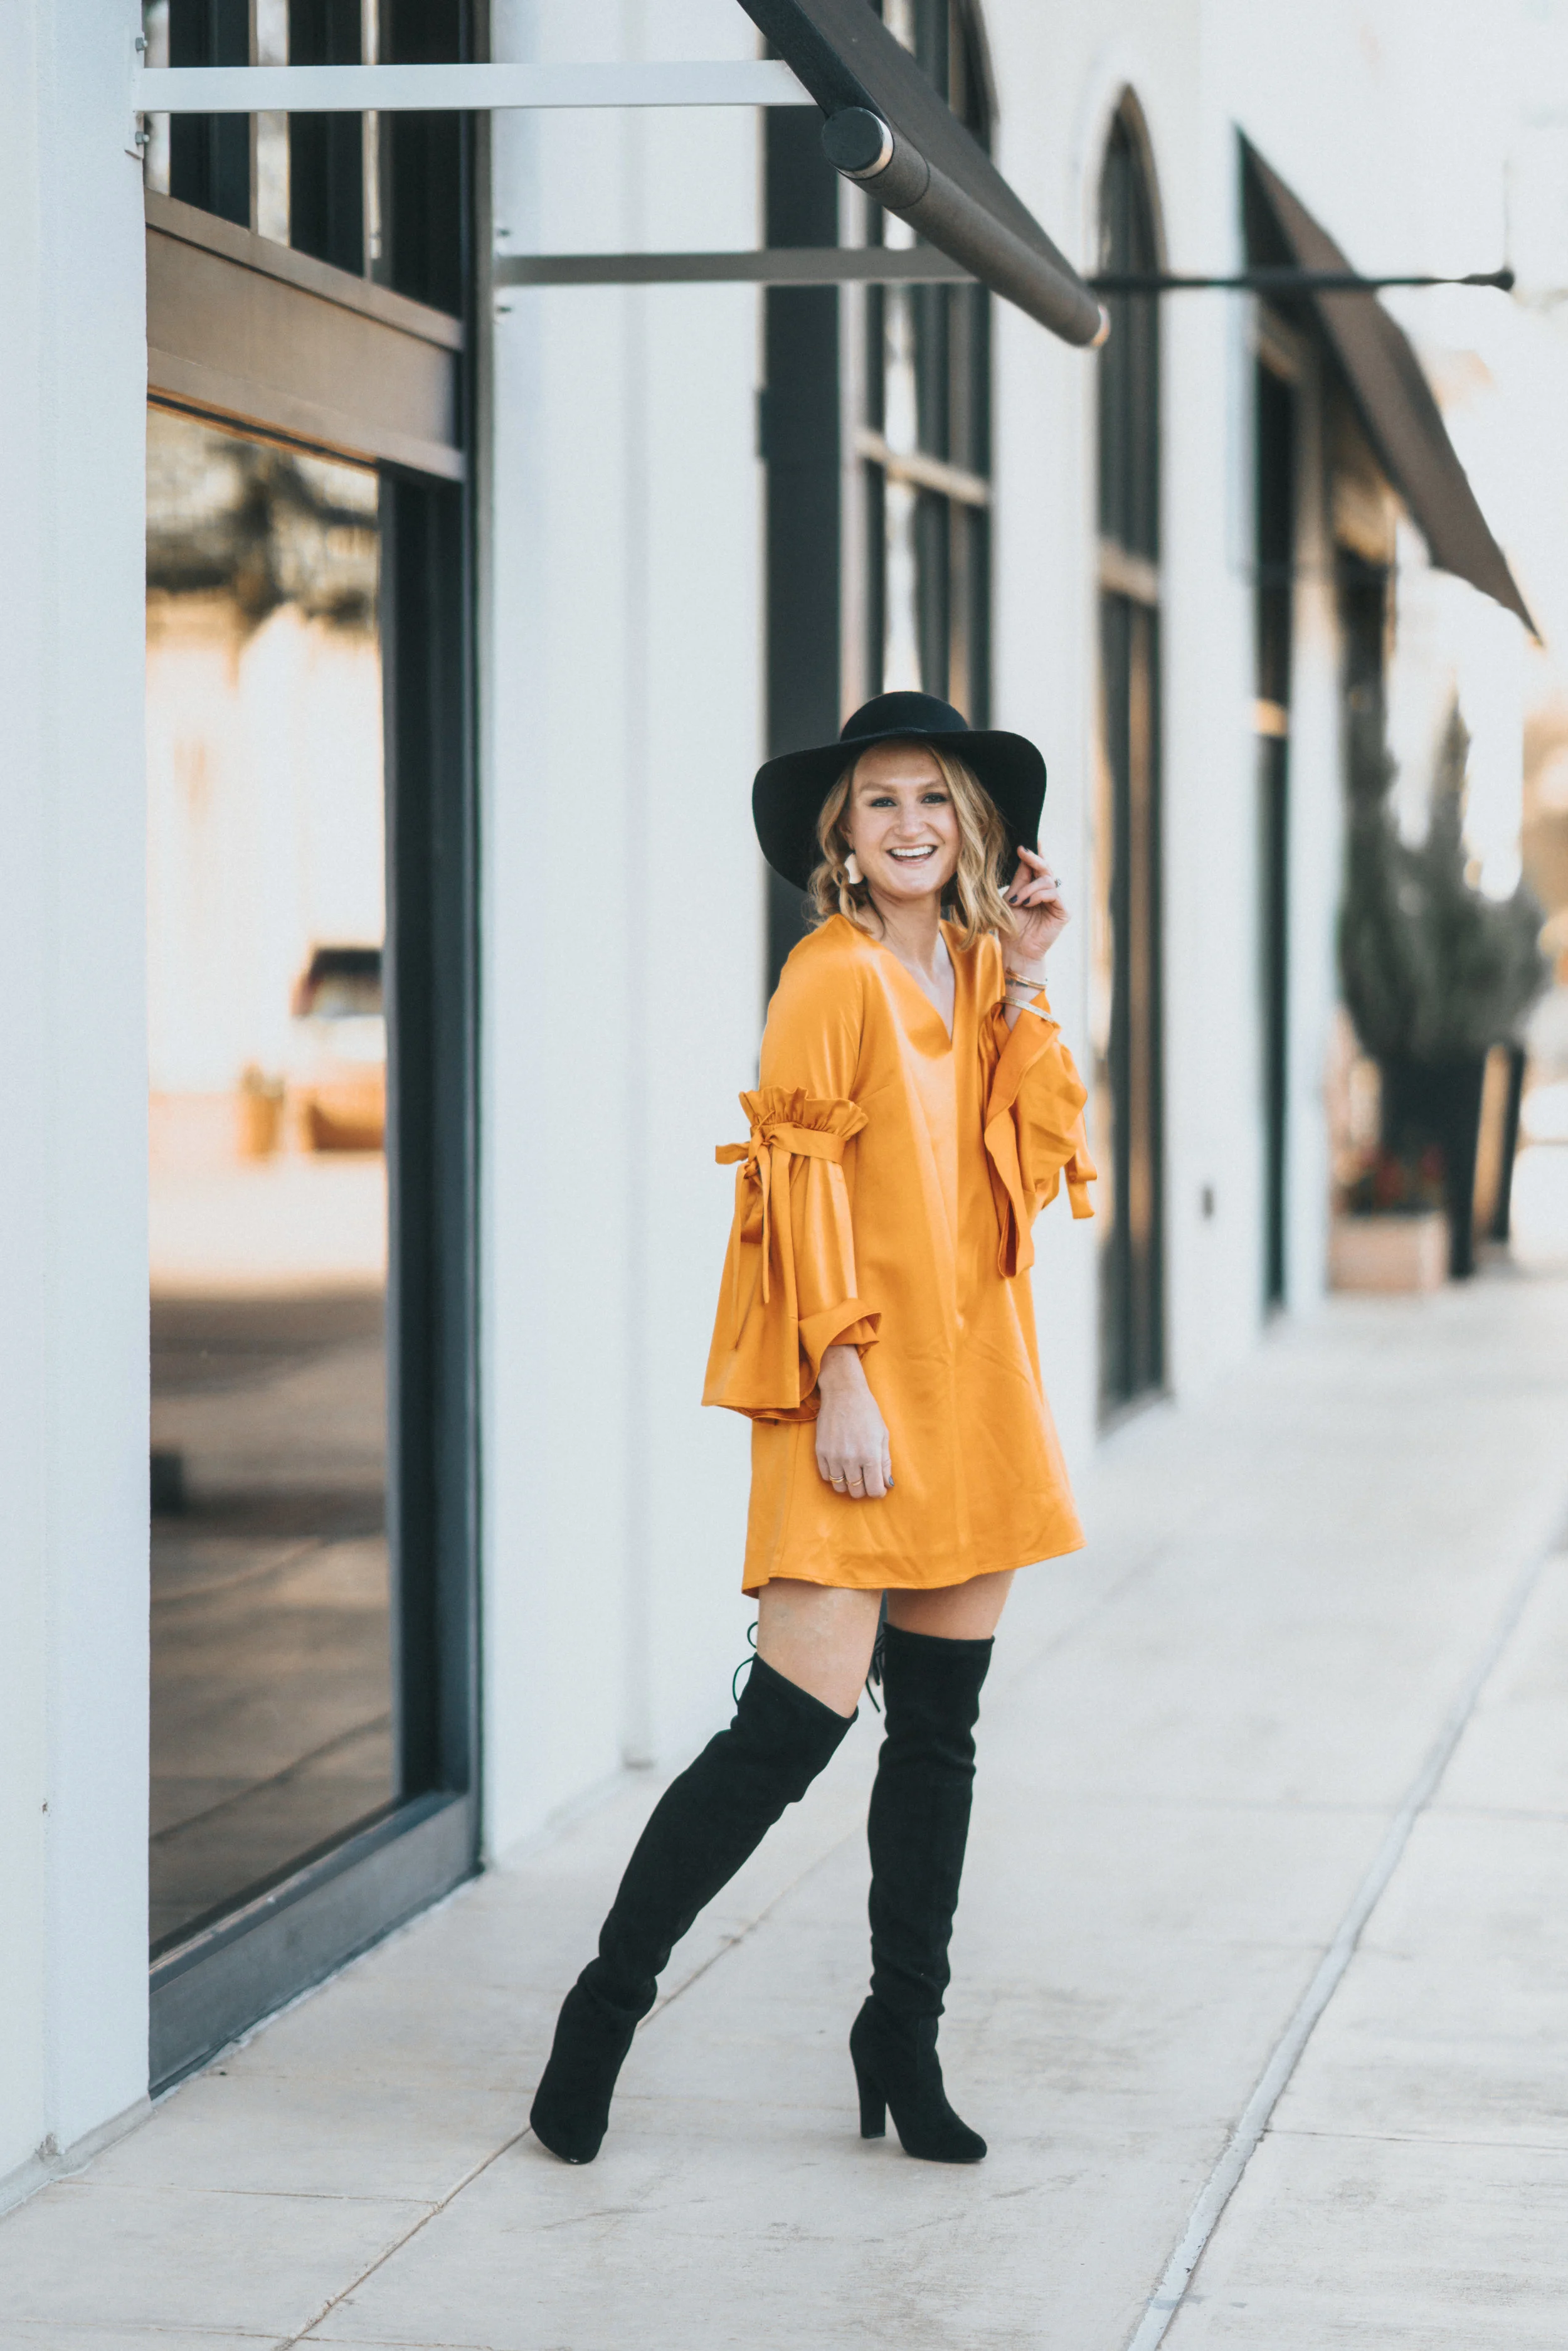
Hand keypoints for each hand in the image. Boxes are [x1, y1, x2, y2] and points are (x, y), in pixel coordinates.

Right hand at [815, 1346, 892, 1499]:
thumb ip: (885, 1462)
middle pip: (857, 1492)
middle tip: (866, 1479)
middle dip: (864, 1489)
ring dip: (848, 1485)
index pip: (875, 1489)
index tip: (879, 1487)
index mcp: (870, 1455)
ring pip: (840, 1487)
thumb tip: (887, 1484)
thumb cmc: (867, 1412)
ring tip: (853, 1474)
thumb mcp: (883, 1435)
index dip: (879, 1492)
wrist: (843, 1393)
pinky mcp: (820, 1452)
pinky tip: (841, 1466)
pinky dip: (834, 1476)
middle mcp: (851, 1459)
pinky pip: (826, 1476)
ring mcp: (834, 1456)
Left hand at [1005, 847, 1069, 967]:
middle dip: (1034, 860)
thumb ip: (1020, 879)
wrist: (1016, 950)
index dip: (1035, 854)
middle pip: (1046, 869)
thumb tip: (1024, 855)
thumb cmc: (1011, 926)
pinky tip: (1028, 903)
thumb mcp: (1011, 897)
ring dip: (1030, 888)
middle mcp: (1049, 892)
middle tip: (1023, 852)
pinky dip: (1039, 896)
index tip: (1026, 843)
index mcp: (1036, 888)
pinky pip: (1053, 894)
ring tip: (1018, 900)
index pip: (1038, 867)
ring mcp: (1058, 901)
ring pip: (1047, 881)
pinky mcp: (1064, 911)